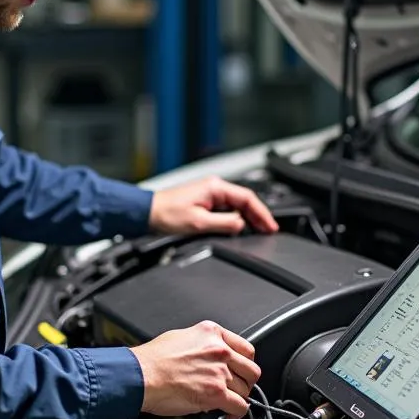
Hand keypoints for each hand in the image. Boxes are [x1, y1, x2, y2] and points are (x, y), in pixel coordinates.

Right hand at [130, 321, 261, 418]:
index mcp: (211, 333)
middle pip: (250, 370)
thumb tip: (207, 356)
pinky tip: (230, 415)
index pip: (245, 348)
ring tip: (228, 402)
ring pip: (245, 390)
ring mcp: (219, 372)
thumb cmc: (152, 359)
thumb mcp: (181, 337)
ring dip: (238, 398)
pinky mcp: (216, 393)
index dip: (244, 363)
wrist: (141, 375)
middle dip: (246, 382)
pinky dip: (237, 414)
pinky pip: (240, 407)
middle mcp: (219, 350)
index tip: (241, 371)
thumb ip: (202, 344)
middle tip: (238, 388)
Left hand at [148, 177, 278, 236]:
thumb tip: (242, 224)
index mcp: (215, 187)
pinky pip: (227, 209)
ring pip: (237, 205)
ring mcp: (209, 194)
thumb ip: (224, 223)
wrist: (147, 213)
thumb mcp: (199, 223)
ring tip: (260, 231)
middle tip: (270, 231)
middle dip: (258, 216)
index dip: (262, 213)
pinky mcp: (204, 202)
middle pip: (245, 201)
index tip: (271, 226)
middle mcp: (214, 187)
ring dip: (248, 218)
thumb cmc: (166, 214)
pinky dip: (237, 219)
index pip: (247, 197)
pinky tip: (241, 229)